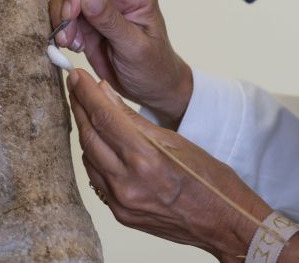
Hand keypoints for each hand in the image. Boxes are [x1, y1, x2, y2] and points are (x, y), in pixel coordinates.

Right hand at [49, 0, 191, 125]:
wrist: (151, 86)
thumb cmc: (153, 68)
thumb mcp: (135, 49)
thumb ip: (112, 21)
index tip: (69, 14)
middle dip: (66, 4)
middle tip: (68, 35)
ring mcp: (99, 1)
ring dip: (60, 15)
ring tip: (71, 42)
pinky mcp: (86, 15)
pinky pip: (62, 8)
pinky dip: (60, 25)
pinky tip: (72, 44)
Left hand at [67, 69, 298, 262]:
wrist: (223, 223)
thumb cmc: (209, 179)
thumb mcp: (175, 140)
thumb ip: (134, 118)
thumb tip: (106, 94)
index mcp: (145, 159)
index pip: (104, 117)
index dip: (86, 93)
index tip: (77, 76)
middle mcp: (127, 183)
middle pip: (89, 136)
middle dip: (79, 107)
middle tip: (75, 86)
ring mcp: (121, 202)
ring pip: (88, 157)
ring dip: (84, 131)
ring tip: (84, 109)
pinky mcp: (120, 214)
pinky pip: (95, 179)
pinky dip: (93, 156)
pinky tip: (96, 142)